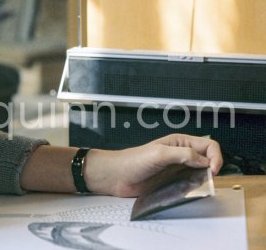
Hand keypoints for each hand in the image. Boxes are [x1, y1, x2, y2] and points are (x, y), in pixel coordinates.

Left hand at [84, 134, 222, 196]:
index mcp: (180, 142)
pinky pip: (191, 185)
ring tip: (197, 185)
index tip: (212, 169)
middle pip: (208, 159)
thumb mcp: (159, 154)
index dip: (215, 156)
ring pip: (201, 173)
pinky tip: (188, 191)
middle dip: (212, 168)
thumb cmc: (132, 161)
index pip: (209, 145)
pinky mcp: (173, 182)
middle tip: (207, 178)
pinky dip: (194, 189)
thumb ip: (183, 154)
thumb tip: (204, 161)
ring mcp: (178, 169)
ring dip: (203, 180)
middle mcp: (181, 154)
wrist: (117, 176)